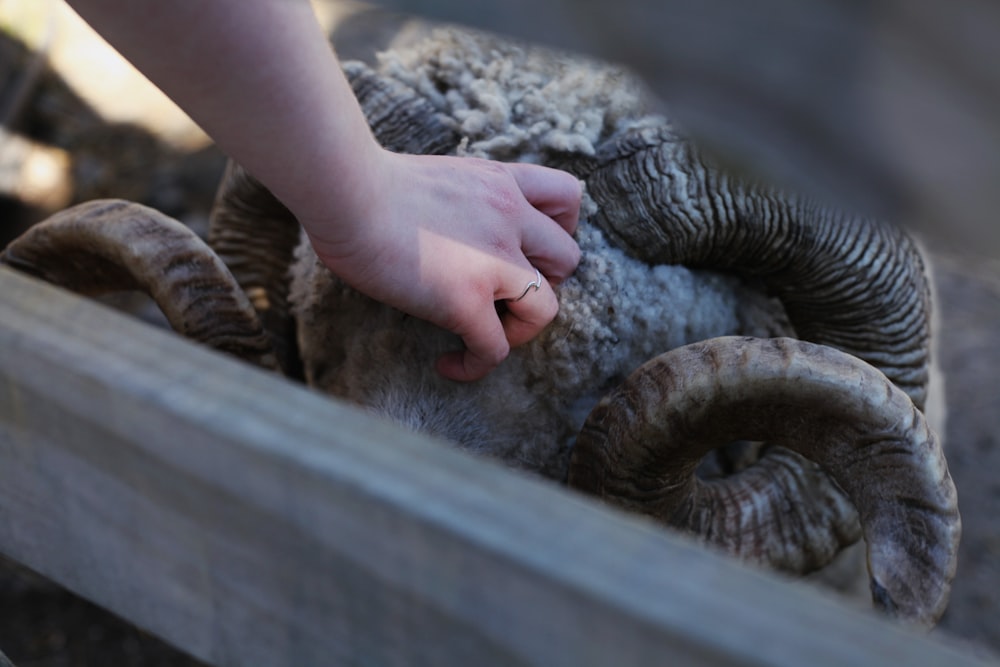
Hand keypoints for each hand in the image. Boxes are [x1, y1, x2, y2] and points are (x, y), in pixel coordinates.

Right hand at [297, 148, 581, 381]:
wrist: (345, 189)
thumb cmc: (362, 182)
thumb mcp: (435, 177)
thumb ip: (460, 202)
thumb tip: (445, 236)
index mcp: (501, 182)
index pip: (568, 197)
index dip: (560, 229)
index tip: (530, 247)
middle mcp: (509, 217)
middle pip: (569, 259)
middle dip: (545, 282)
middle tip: (504, 294)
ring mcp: (494, 260)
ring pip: (547, 309)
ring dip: (520, 328)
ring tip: (485, 334)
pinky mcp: (466, 299)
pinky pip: (495, 350)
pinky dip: (476, 366)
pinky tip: (449, 365)